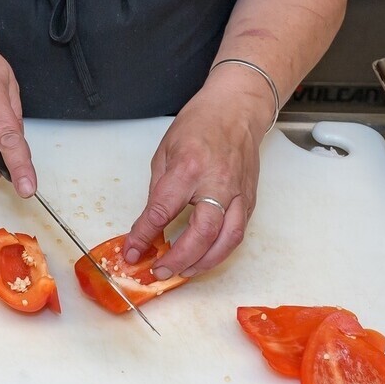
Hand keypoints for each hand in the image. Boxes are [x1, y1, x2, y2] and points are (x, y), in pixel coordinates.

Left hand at [124, 69, 271, 276]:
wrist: (236, 110)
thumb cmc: (199, 125)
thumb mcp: (165, 151)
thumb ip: (159, 189)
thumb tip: (151, 222)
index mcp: (189, 168)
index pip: (163, 210)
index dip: (145, 235)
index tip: (133, 252)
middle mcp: (218, 184)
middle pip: (202, 233)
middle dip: (179, 259)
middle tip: (159, 272)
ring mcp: (239, 194)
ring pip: (227, 240)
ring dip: (204, 263)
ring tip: (182, 273)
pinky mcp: (251, 200)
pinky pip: (238, 233)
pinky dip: (220, 251)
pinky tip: (204, 258)